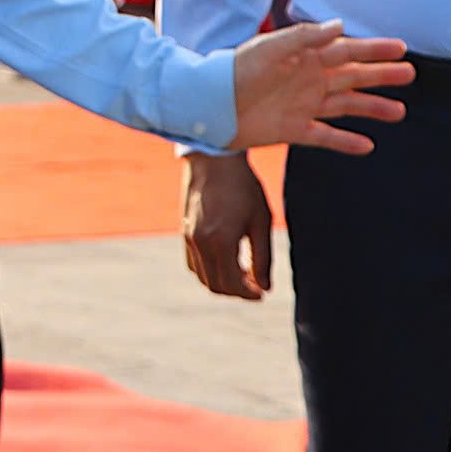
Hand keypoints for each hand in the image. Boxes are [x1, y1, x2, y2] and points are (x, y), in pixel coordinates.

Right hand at [182, 152, 273, 299]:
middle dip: (237, 291)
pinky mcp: (184, 231)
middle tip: (255, 286)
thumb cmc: (243, 185)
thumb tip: (265, 287)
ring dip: (222, 282)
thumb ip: (263, 257)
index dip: (249, 294)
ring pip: (203, 277)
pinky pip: (193, 263)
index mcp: (222, 241)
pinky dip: (208, 270)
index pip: (233, 284)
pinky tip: (225, 261)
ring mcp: (189, 237)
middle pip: (216, 285)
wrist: (214, 157)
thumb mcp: (261, 220)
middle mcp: (201, 243)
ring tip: (242, 274)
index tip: (262, 293)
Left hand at [226, 19, 412, 153]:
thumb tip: (341, 26)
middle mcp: (310, 80)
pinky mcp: (295, 130)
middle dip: (382, 76)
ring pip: (347, 106)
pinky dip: (346, 142)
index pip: (348, 51)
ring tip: (399, 111)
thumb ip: (305, 36)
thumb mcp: (270, 47)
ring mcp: (304, 106)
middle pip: (354, 77)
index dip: (374, 49)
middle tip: (410, 74)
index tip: (401, 47)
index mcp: (306, 57)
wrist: (211, 103)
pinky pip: (327, 137)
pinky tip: (367, 145)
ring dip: (372, 108)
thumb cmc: (238, 68)